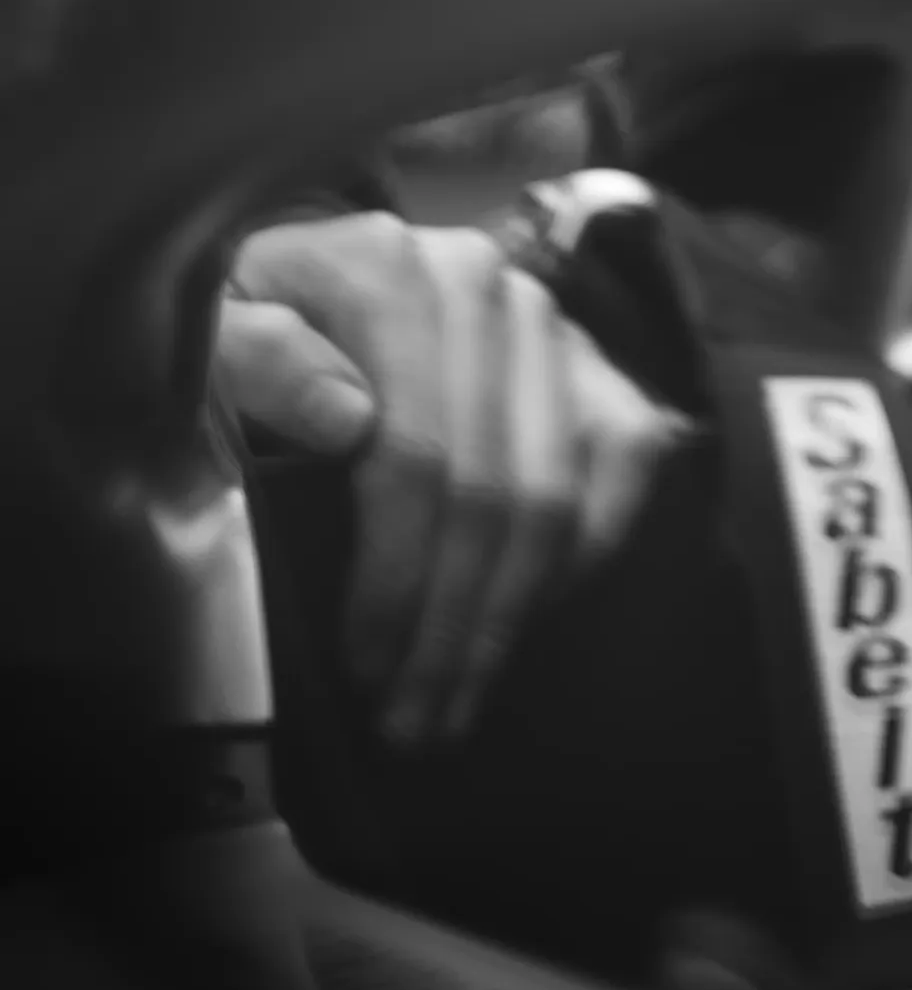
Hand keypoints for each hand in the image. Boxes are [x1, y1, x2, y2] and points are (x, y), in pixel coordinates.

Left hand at [217, 212, 686, 742]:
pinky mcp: (592, 356)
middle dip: (453, 624)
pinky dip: (587, 552)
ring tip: (458, 700)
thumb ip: (253, 359)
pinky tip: (530, 617)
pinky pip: (625, 458)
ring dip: (512, 615)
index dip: (395, 576)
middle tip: (415, 719)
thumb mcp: (208, 338)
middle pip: (491, 486)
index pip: (412, 451)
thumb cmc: (246, 332)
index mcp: (385, 269)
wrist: (304, 289)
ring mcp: (548, 320)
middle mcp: (485, 284)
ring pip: (557, 490)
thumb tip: (346, 420)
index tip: (366, 669)